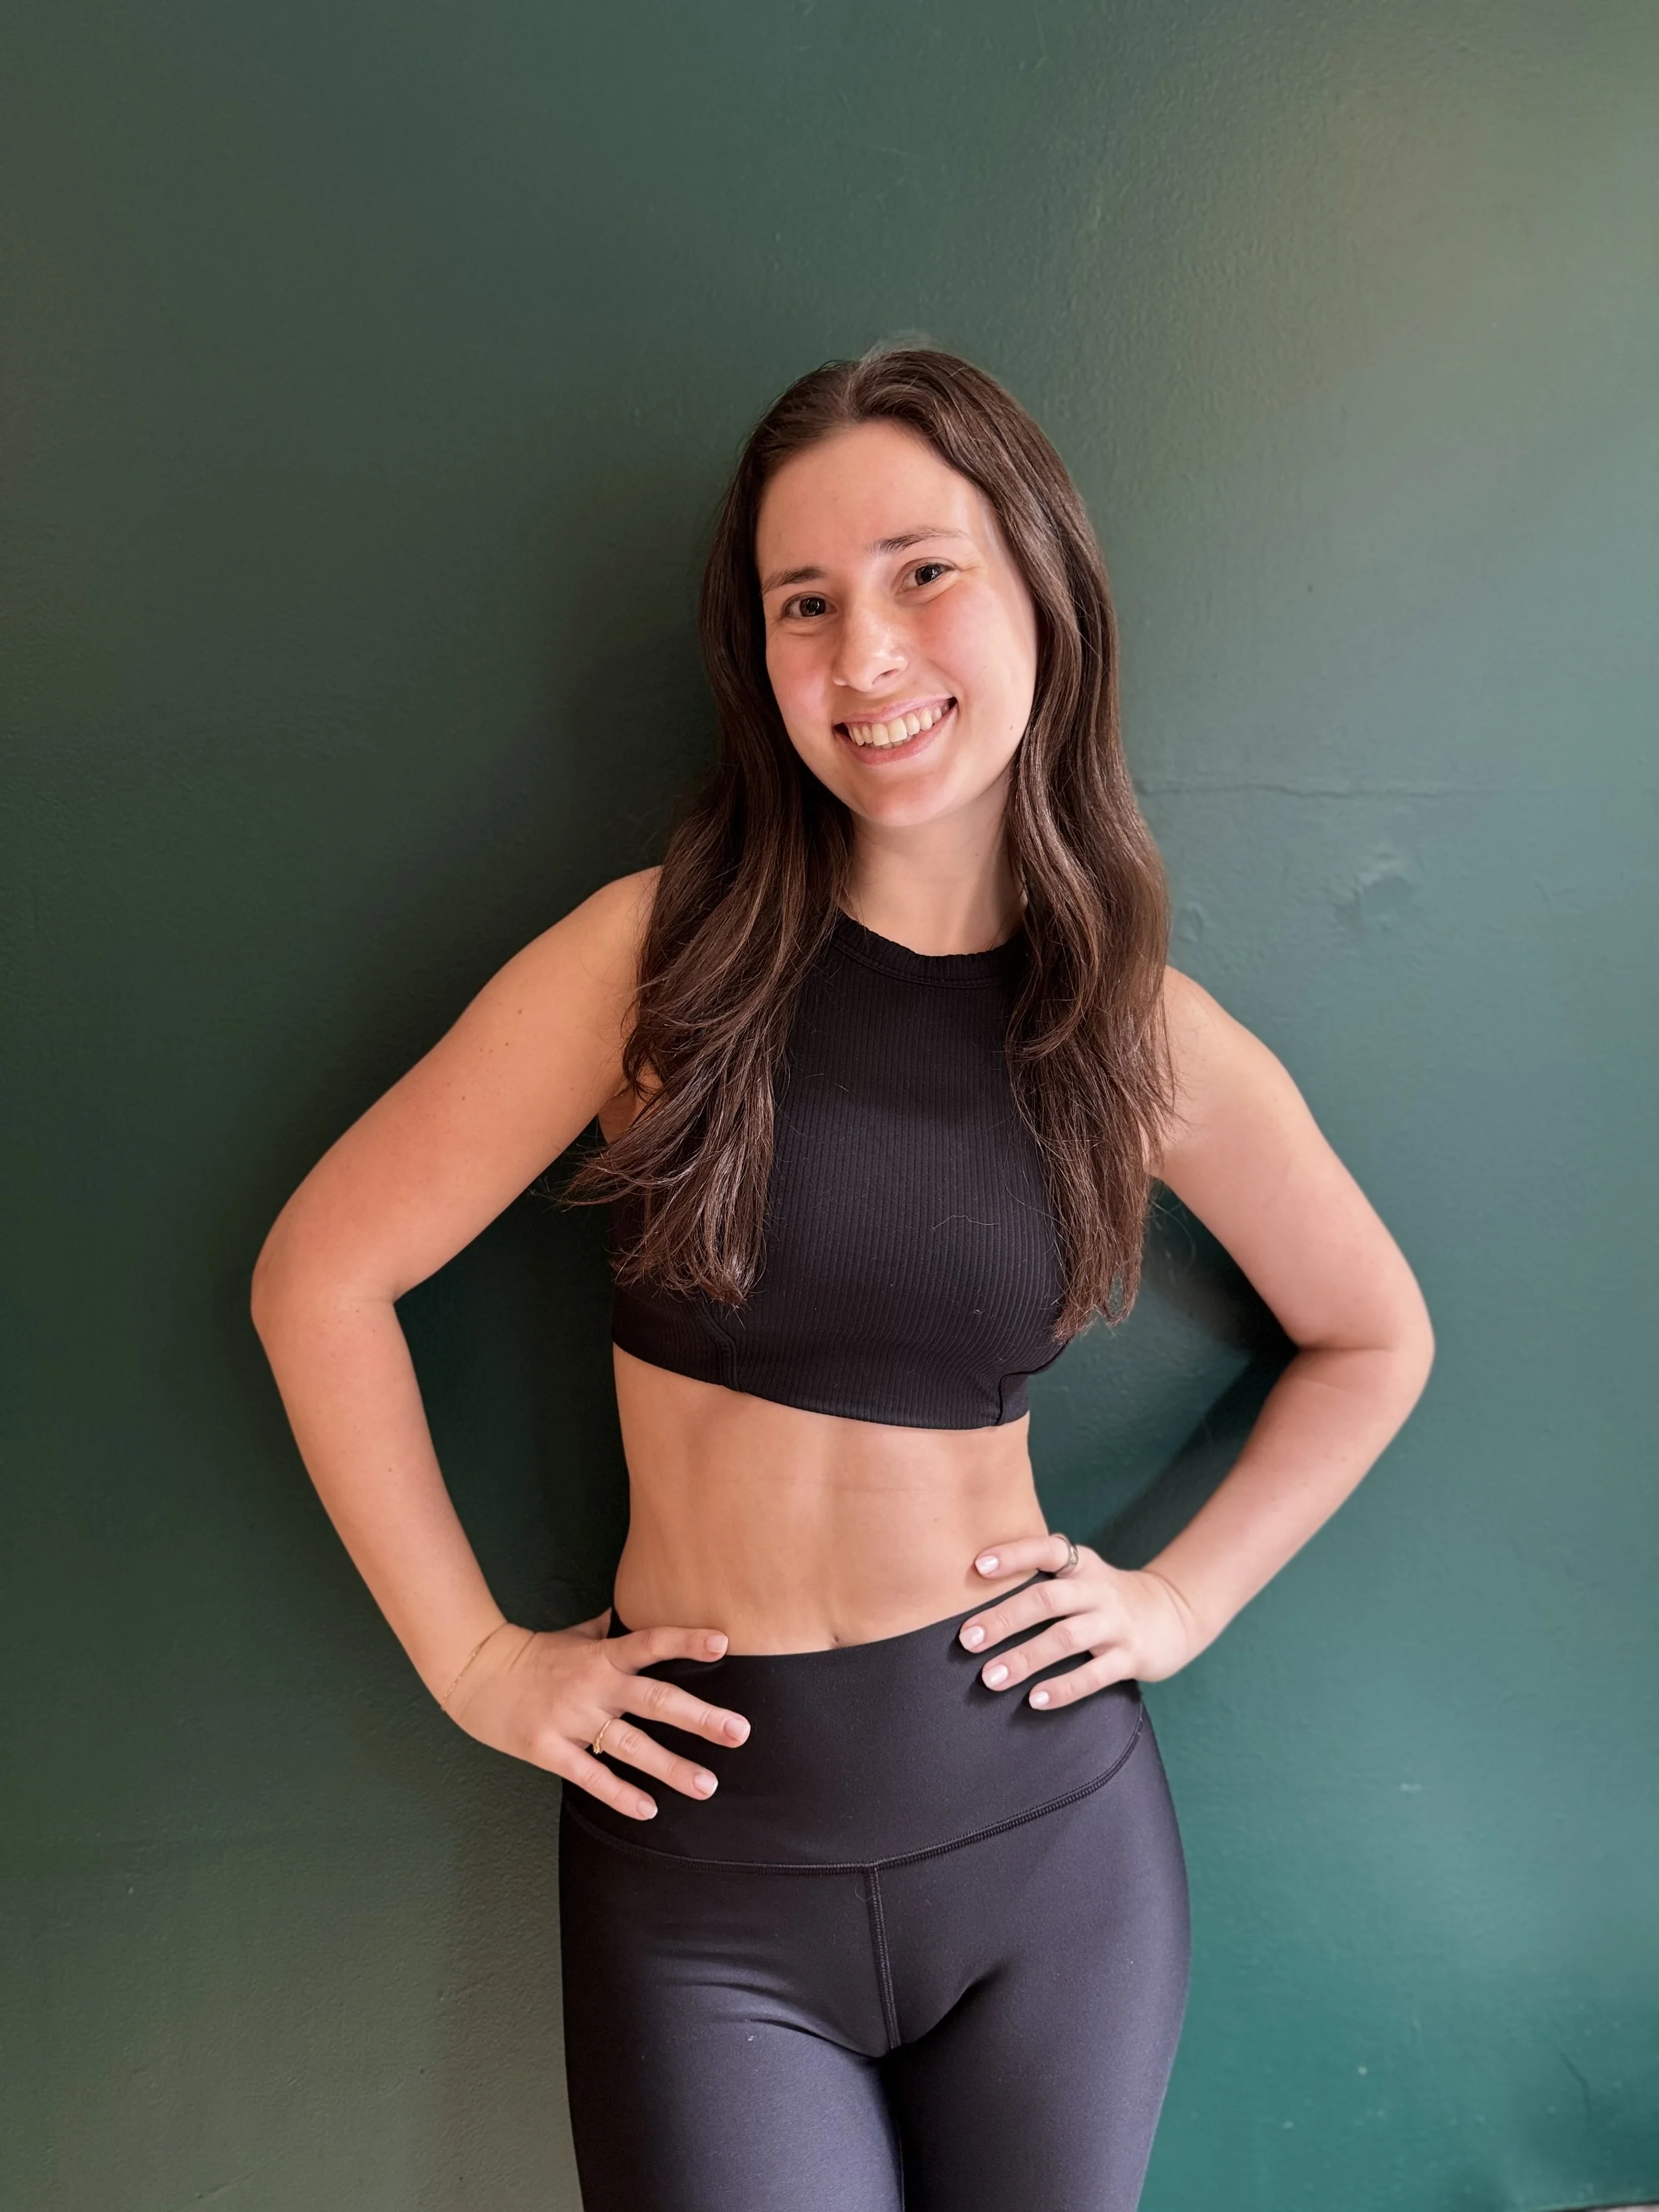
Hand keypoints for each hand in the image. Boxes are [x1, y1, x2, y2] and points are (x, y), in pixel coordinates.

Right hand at [442, 1610, 749, 1820]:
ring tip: (707, 1785)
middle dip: (699, 1717)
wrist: (475, 1674)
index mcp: (601, 1655)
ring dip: (671, 1766)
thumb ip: (612, 1630)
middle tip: (739, 1731)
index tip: (723, 1642)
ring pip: (630, 1746)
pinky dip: (620, 1794)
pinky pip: (591, 1776)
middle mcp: (593, 1686)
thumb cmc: (534, 1654)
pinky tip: (649, 1810)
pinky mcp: (550, 1750)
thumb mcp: (576, 1634)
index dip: (685, 1641)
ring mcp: (572, 1720)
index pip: (650, 1643)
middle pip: (654, 1700)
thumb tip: (640, 1613)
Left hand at [958, 1534, 1201, 1707]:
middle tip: (968, 1639)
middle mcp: (1098, 1590)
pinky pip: (1094, 1675)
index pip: (1047, 1550)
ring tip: (991, 1678)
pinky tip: (1035, 1700)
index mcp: (1082, 1566)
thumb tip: (976, 1588)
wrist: (1173, 1614)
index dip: (1014, 1555)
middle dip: (1005, 1618)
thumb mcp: (1082, 1576)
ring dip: (1026, 1658)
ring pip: (1066, 1639)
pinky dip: (1064, 1688)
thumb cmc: (1105, 1597)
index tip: (978, 1566)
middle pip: (1048, 1599)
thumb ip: (1043, 1577)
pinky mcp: (1131, 1657)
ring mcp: (1115, 1624)